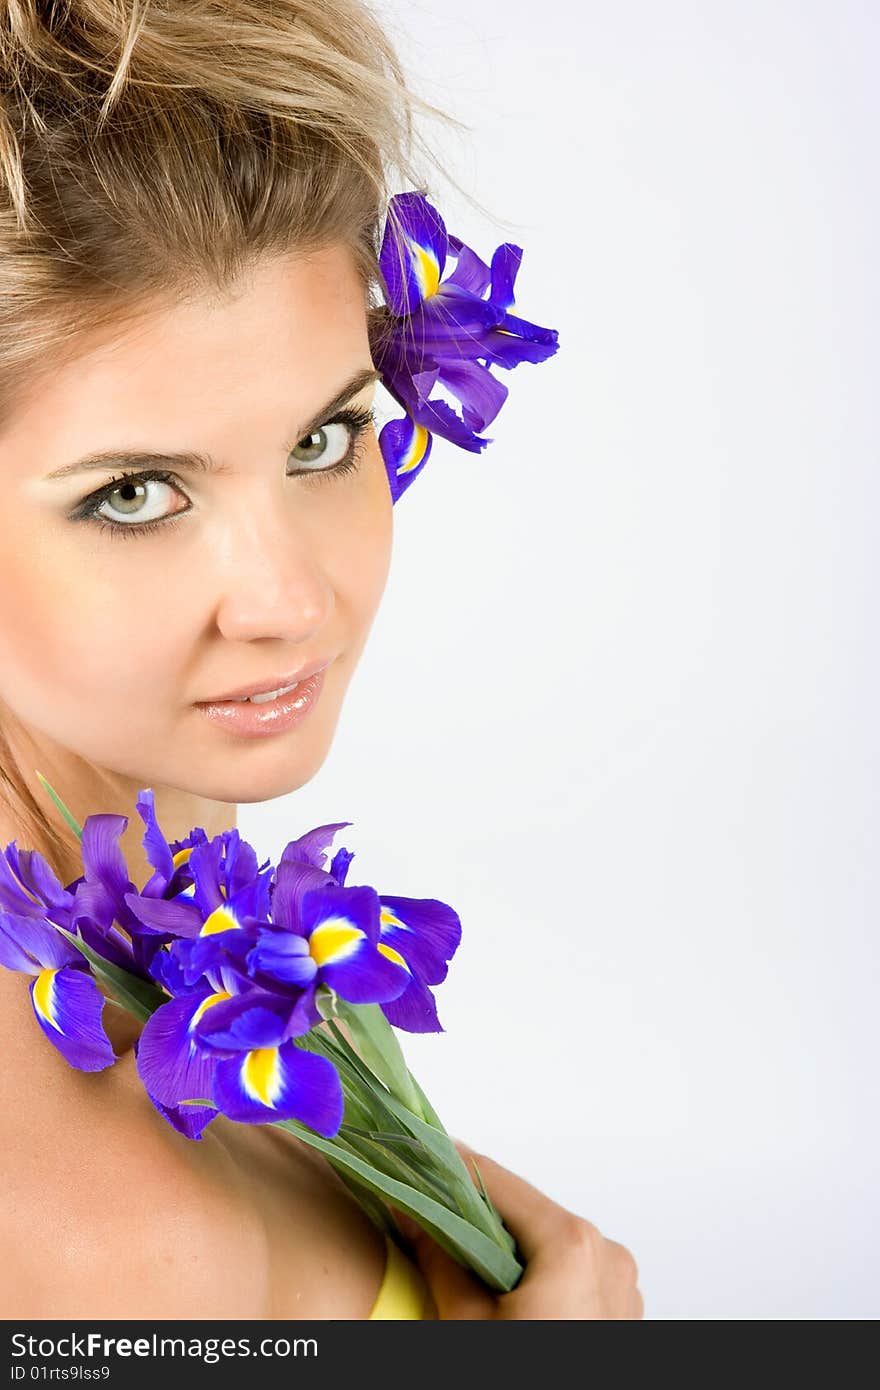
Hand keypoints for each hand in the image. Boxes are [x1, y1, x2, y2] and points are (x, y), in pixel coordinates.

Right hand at [391, 1139, 643, 1319]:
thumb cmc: (524, 1382)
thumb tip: (410, 1214)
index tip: (418, 1155)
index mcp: (573, 1244)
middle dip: (476, 1214)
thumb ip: (438, 1259)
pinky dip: (535, 1272)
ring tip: (460, 1257)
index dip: (452, 1168)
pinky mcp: (620, 1310)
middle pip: (525, 1212)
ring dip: (506, 1246)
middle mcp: (606, 1254)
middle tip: (429, 1212)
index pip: (498, 1181)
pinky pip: (570, 1272)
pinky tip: (500, 1290)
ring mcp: (619, 1283)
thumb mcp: (467, 1326)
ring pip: (547, 1242)